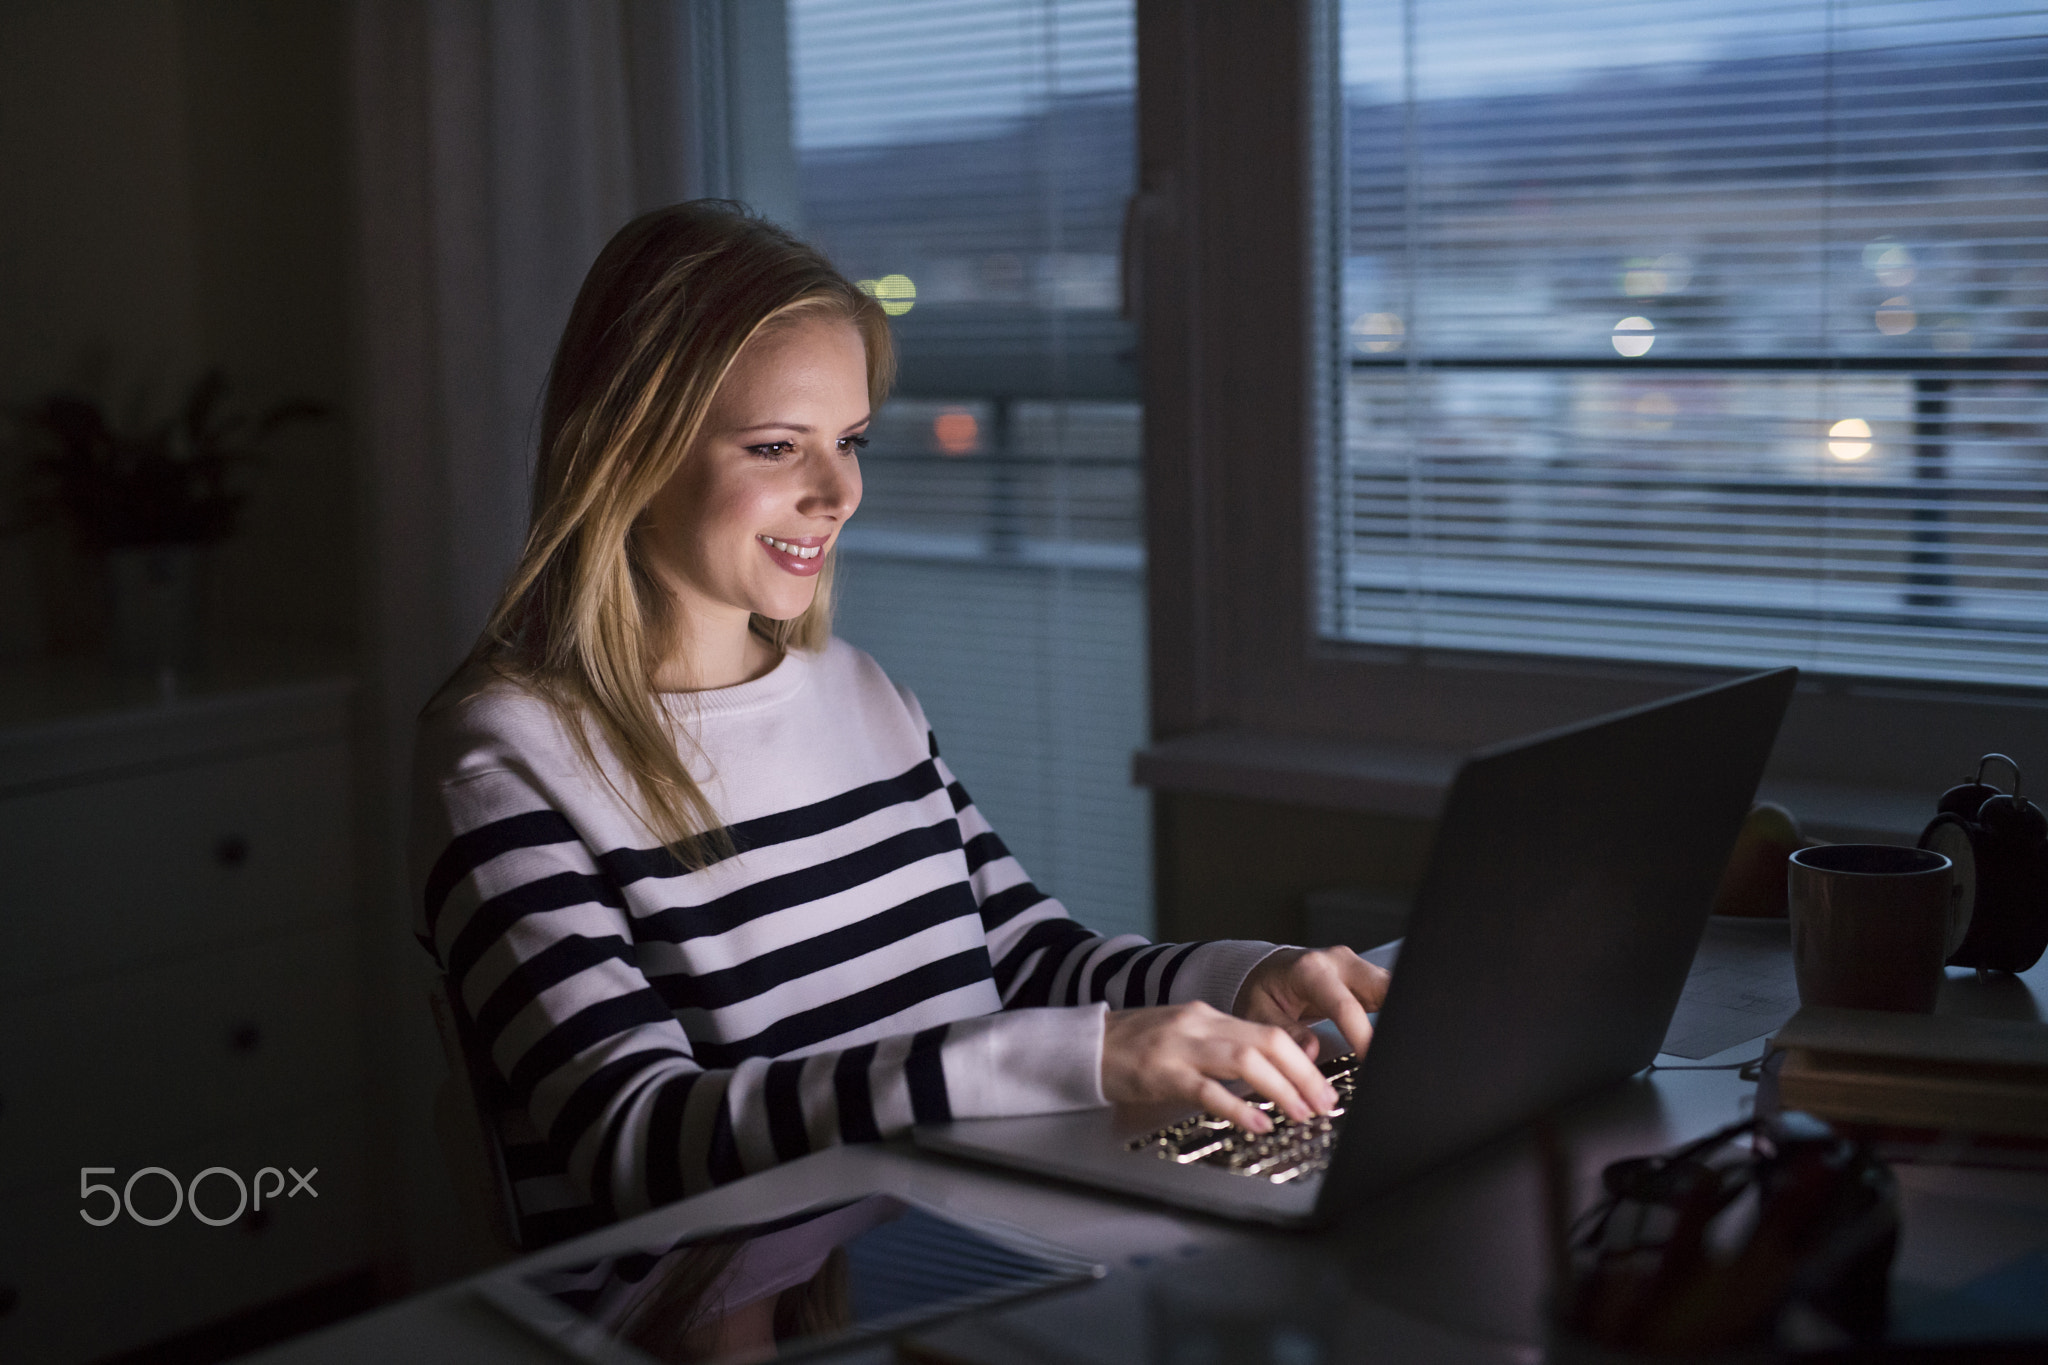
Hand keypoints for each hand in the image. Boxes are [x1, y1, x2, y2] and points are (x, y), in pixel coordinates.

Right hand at [1101, 1001, 1337, 1133]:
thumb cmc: (1135, 1048)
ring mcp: (1180, 1046)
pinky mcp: (1161, 1072)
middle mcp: (1199, 1025)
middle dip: (1303, 1074)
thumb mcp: (1186, 1038)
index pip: (1270, 1032)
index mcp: (1208, 1017)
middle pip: (1267, 1042)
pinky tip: (1257, 1122)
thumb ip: (1225, 1048)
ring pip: (1245, 1060)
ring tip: (1301, 1114)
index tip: (1323, 1087)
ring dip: (1281, 1089)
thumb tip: (1273, 1069)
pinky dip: (1238, 1106)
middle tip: (1324, 1103)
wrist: (1085, 1046)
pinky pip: (1207, 1088)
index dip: (1304, 1061)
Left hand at [1232, 946, 1389, 1058]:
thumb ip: (1286, 1033)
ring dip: (1400, 1016)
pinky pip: (1391, 993)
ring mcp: (1356, 967)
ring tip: (1401, 1050)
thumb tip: (1310, 1053)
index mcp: (1310, 970)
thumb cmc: (1262, 991)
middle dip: (1398, 1016)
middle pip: (1383, 986)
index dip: (1362, 1036)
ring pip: (1394, 986)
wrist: (1266, 971)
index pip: (1345, 1005)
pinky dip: (1397, 1014)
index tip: (1372, 1061)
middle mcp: (1339, 962)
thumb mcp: (1260, 1013)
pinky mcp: (1366, 978)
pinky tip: (1397, 1037)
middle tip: (1400, 1053)